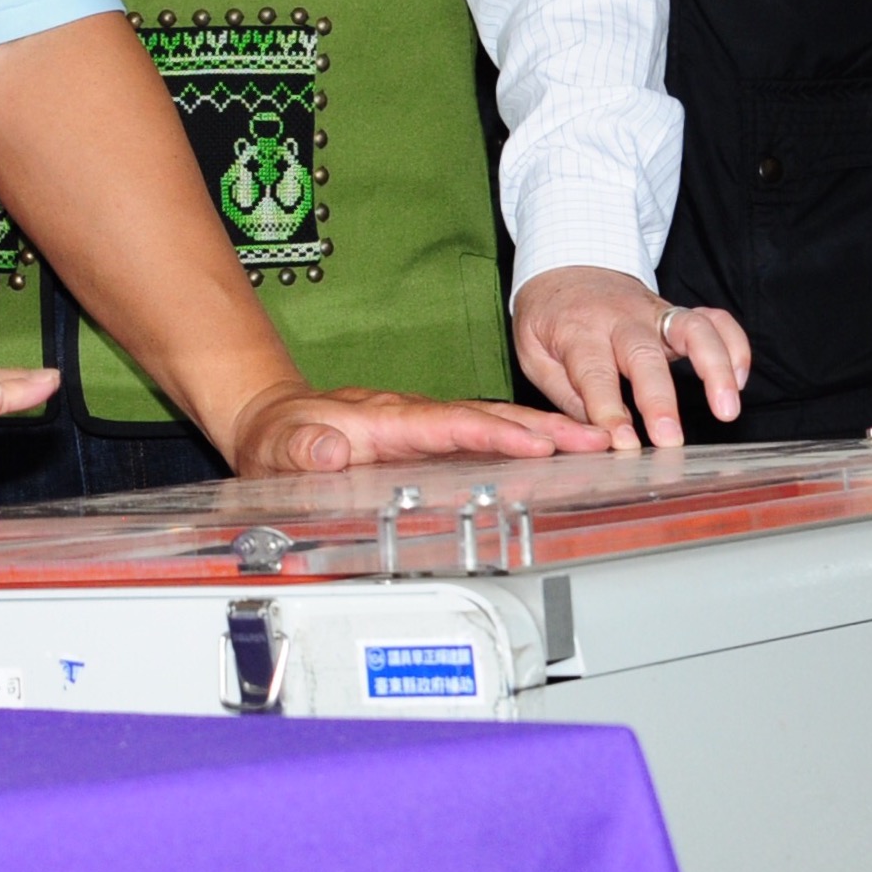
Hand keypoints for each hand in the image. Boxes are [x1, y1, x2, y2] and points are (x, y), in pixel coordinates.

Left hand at [224, 382, 614, 474]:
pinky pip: (479, 436)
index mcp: (383, 419)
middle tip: (598, 437)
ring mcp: (421, 426)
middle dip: (543, 427)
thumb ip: (302, 447)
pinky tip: (552, 453)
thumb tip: (330, 448)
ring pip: (489, 424)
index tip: (536, 443)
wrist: (272, 419)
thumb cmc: (277, 435)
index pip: (447, 425)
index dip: (493, 434)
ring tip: (594, 442)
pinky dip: (519, 441)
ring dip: (542, 432)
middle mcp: (410, 417)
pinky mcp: (425, 438)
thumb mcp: (276, 445)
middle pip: (485, 418)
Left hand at [510, 265, 750, 450]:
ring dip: (716, 368)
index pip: (595, 373)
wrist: (564, 265)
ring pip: (693, 329)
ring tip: (728, 410)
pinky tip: (739, 381)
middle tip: (670, 439)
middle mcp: (621, 319)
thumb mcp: (532, 351)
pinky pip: (715, 320)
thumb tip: (597, 435)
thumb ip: (564, 393)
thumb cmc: (549, 317)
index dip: (609, 410)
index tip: (623, 444)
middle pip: (644, 355)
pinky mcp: (677, 312)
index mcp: (578, 330)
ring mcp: (654, 312)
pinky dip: (734, 346)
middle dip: (659, 399)